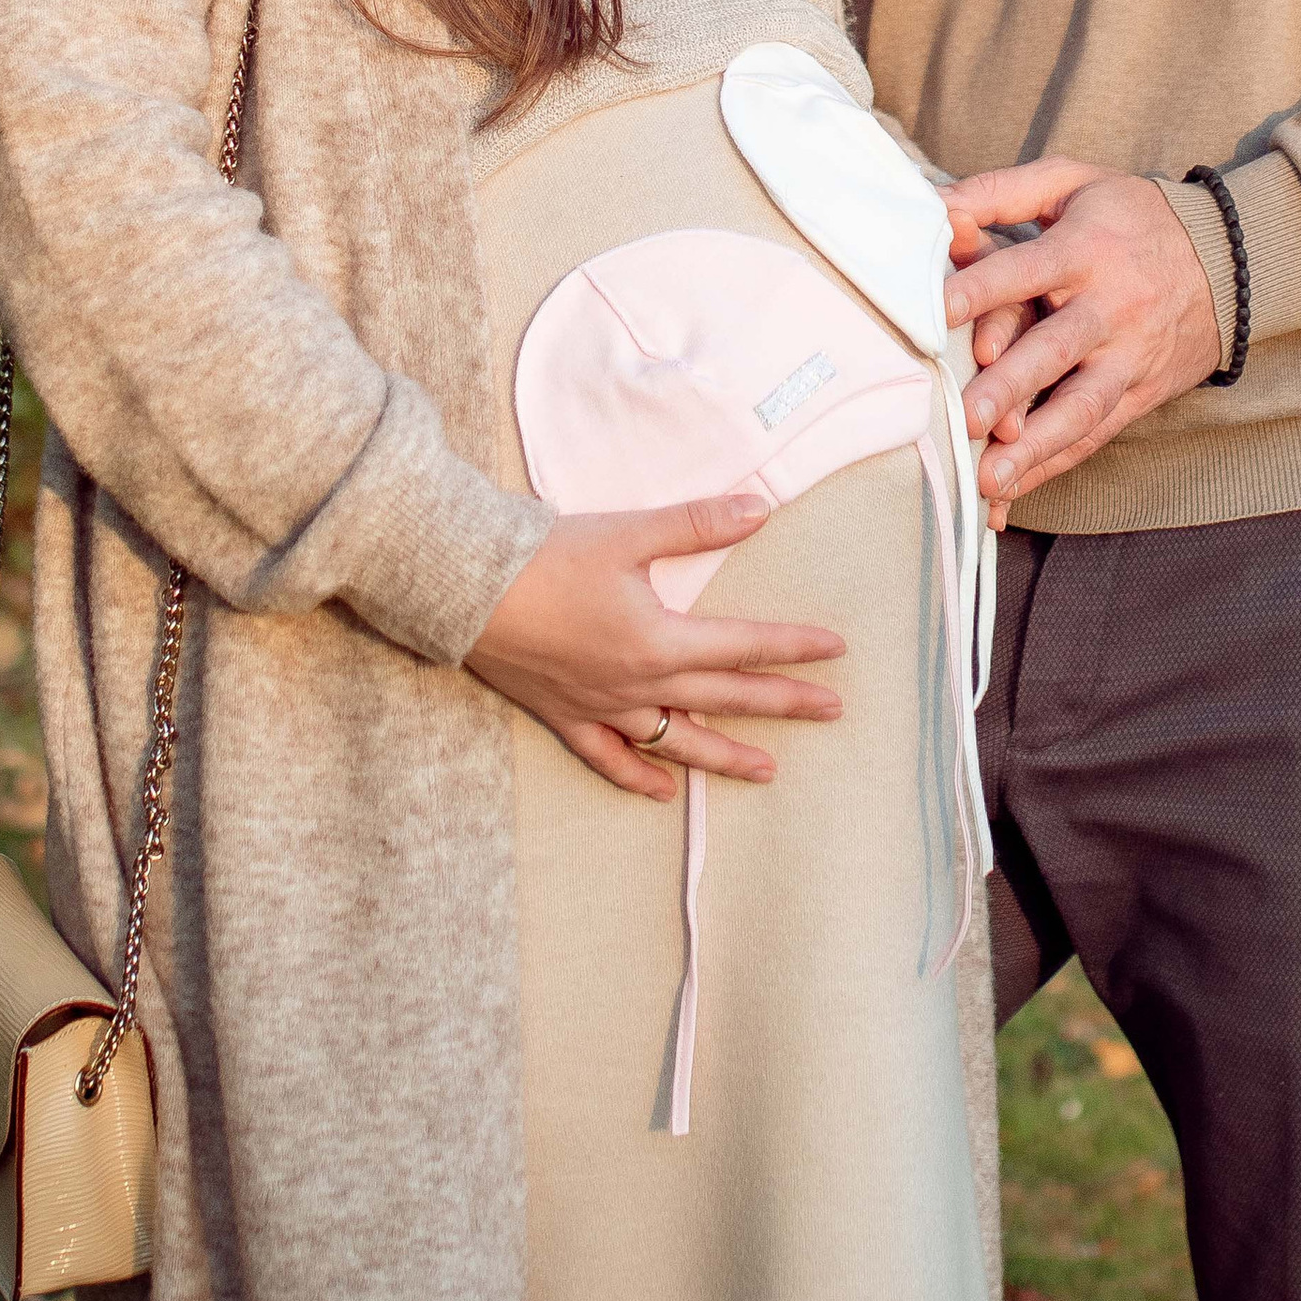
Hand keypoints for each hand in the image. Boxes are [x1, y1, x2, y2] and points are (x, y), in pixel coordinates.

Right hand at [468, 494, 845, 801]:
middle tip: (832, 709)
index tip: (836, 650)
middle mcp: (638, 684)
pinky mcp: (565, 716)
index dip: (793, 647)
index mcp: (659, 640)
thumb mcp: (627, 532)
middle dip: (783, 703)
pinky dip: (640, 776)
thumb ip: (697, 524)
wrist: (465, 588)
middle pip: (725, 698)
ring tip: (769, 770)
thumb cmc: (546, 555)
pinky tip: (666, 791)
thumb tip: (759, 508)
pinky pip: (610, 758)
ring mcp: (602, 708)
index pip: (744, 646)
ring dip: (726, 755)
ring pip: (677, 741)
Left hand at [943, 162, 1220, 511]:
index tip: (936, 310)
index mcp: (1086, 250)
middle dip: (1010, 386)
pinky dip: (1053, 464)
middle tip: (965, 415)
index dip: (983, 289)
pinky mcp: (1140, 393)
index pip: (1028, 271)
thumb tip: (934, 209)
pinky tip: (1011, 491)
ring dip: (1035, 445)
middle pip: (1056, 350)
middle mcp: (1110, 307)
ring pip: (1081, 406)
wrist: (1230, 259)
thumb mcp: (1073, 184)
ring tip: (989, 478)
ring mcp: (1129, 356)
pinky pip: (1095, 434)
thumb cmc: (1131, 216)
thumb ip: (1000, 193)